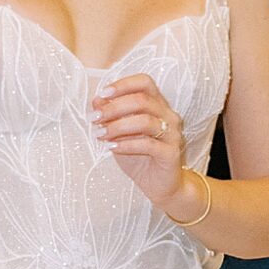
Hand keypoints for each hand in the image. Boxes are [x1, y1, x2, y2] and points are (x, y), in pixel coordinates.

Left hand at [92, 71, 192, 212]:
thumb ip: (110, 118)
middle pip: (142, 100)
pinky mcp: (171, 153)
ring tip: (100, 134)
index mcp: (158, 105)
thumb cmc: (140, 157)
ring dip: (118, 126)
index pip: (144, 83)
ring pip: (145, 121)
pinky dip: (127, 144)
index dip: (123, 85)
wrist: (160, 186)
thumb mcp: (119, 135)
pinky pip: (148, 144)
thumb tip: (96, 101)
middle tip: (95, 118)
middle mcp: (168, 116)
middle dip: (114, 108)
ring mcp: (172, 134)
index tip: (102, 94)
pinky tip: (112, 148)